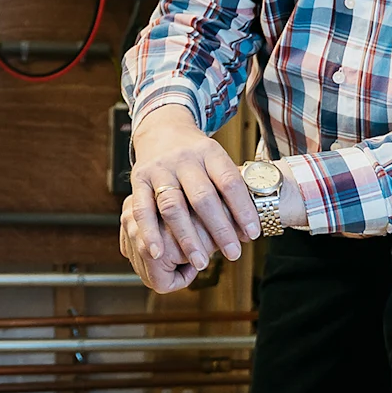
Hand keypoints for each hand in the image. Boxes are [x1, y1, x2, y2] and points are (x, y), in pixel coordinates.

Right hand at [123, 106, 257, 281]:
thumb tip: (249, 232)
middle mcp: (184, 158)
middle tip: (234, 255)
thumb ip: (230, 191)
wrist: (162, 130)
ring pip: (173, 206)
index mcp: (209, 152)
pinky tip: (158, 253)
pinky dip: (150, 232)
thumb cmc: (197, 157)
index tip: (253, 235)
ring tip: (201, 262)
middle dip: (220, 229)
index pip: (229, 181)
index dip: (243, 209)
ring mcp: (159, 169)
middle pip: (203, 197)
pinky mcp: (139, 179)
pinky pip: (143, 209)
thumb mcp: (217, 162)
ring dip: (188, 237)